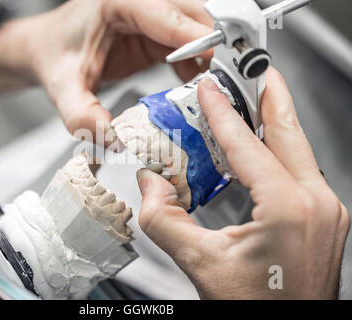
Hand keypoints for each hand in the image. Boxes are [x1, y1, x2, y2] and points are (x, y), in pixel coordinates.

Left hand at [0, 0, 213, 140]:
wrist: (48, 48)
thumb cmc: (54, 55)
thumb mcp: (63, 87)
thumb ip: (82, 114)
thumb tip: (112, 140)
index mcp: (116, 1)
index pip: (166, 13)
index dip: (195, 37)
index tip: (217, 60)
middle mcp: (138, 1)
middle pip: (191, 14)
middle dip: (212, 45)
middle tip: (225, 78)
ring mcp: (150, 15)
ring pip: (196, 26)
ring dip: (211, 55)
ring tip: (218, 86)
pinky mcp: (156, 32)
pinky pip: (190, 42)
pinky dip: (200, 62)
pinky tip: (199, 85)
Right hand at [136, 68, 350, 298]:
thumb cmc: (253, 309)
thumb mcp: (198, 262)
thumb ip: (162, 217)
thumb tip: (151, 184)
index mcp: (289, 209)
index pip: (247, 144)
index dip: (223, 111)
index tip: (210, 88)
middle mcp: (317, 204)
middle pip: (289, 130)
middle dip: (267, 94)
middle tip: (251, 70)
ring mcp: (327, 211)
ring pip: (298, 148)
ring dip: (273, 121)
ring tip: (252, 100)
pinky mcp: (325, 219)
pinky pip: (300, 170)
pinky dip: (278, 150)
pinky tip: (260, 146)